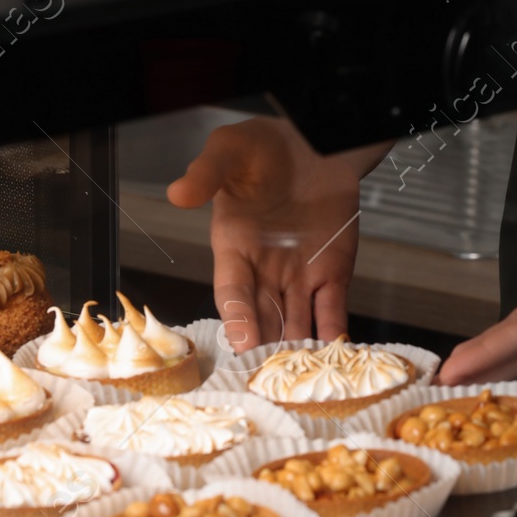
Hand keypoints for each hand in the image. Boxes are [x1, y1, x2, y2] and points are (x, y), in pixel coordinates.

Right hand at [167, 118, 372, 353]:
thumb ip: (206, 172)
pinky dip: (334, 332)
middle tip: (271, 375)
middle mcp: (264, 269)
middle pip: (263, 316)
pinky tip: (337, 353)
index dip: (238, 317)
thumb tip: (178, 192)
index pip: (233, 291)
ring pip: (297, 321)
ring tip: (301, 375)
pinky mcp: (333, 273)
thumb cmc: (263, 147)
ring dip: (299, 348)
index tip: (243, 342)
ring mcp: (300, 275)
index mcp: (234, 246)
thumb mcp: (229, 150)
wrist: (314, 141)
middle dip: (267, 346)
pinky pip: (332, 309)